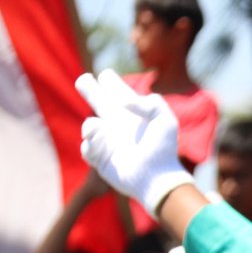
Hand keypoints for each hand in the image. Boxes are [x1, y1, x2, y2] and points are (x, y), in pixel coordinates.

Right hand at [75, 69, 194, 215]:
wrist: (157, 177)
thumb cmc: (163, 149)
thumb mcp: (166, 121)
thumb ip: (151, 103)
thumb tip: (123, 103)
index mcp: (133, 115)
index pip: (118, 93)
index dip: (111, 83)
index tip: (105, 75)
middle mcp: (118, 125)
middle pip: (98, 101)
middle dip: (89, 88)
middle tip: (84, 80)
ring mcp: (108, 141)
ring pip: (90, 126)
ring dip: (91, 127)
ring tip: (98, 128)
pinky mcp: (100, 159)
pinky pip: (87, 148)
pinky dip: (91, 144)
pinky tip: (101, 144)